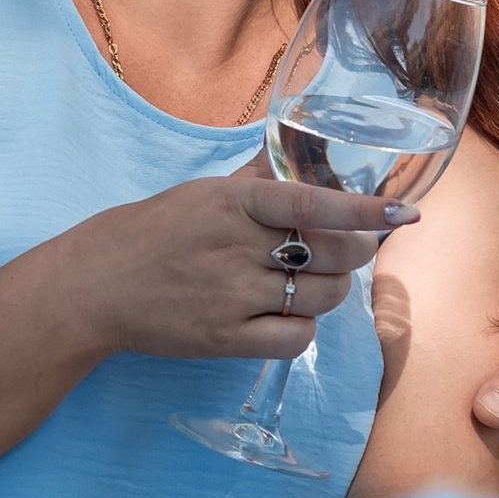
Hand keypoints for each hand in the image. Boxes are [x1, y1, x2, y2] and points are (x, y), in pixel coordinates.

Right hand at [60, 173, 405, 364]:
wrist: (94, 285)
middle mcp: (235, 247)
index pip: (310, 201)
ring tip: (316, 283)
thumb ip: (252, 181)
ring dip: (332, 291)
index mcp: (231, 202)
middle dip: (356, 253)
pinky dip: (305, 328)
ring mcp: (231, 296)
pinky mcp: (224, 339)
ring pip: (319, 297)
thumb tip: (294, 158)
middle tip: (352, 250)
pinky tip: (290, 316)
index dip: (363, 209)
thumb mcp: (200, 193)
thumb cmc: (150, 232)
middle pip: (330, 254)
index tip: (403, 213)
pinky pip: (295, 338)